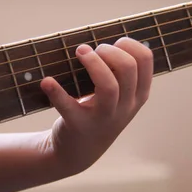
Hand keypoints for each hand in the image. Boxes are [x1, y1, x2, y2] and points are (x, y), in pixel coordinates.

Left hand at [38, 37, 152, 174]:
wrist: (79, 151)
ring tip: (79, 52)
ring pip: (108, 86)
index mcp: (138, 95)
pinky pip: (69, 107)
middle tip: (90, 50)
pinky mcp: (78, 125)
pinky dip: (56, 92)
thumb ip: (119, 72)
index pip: (145, 60)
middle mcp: (125, 107)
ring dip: (93, 63)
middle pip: (128, 69)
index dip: (128, 44)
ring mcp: (103, 118)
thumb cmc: (99, 113)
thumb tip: (106, 40)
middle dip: (109, 51)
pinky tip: (47, 81)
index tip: (112, 44)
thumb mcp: (119, 96)